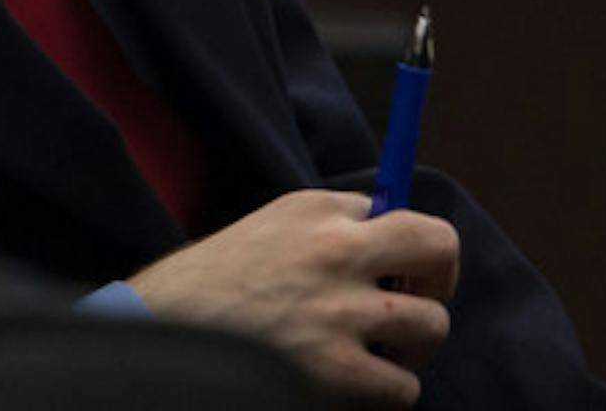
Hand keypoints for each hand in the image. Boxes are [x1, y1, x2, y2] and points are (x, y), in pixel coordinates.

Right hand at [127, 189, 459, 404]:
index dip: (424, 249)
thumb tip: (391, 231)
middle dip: (437, 283)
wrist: (164, 328)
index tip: (418, 269)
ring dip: (410, 346)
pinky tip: (355, 386)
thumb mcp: (273, 224)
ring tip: (377, 354)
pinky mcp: (335, 375)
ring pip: (432, 327)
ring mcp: (339, 316)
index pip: (411, 216)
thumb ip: (334, 221)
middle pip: (441, 250)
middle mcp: (336, 253)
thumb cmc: (217, 280)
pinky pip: (403, 389)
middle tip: (414, 307)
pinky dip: (386, 393)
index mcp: (321, 213)